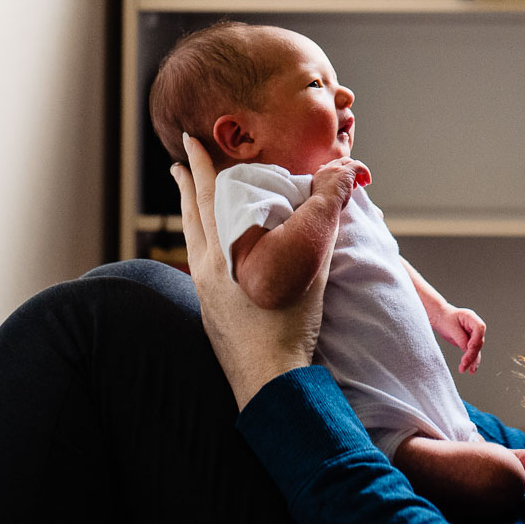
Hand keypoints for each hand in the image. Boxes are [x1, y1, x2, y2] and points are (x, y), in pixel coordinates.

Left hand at [174, 134, 326, 408]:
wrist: (271, 383)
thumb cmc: (288, 323)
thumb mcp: (311, 262)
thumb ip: (327, 211)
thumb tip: (345, 171)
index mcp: (223, 251)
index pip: (206, 196)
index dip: (199, 166)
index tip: (188, 140)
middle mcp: (206, 268)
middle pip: (192, 215)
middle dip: (188, 185)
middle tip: (180, 161)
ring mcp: (205, 293)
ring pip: (193, 242)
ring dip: (191, 213)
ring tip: (187, 197)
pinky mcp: (212, 314)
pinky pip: (200, 264)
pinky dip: (201, 243)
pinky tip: (210, 250)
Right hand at [310, 156, 370, 207]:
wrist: (323, 208)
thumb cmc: (324, 208)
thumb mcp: (324, 197)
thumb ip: (330, 191)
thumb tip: (340, 194)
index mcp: (320, 175)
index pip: (332, 167)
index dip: (342, 172)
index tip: (347, 185)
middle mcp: (327, 169)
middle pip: (342, 162)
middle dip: (350, 171)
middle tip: (356, 185)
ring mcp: (336, 169)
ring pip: (350, 163)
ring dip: (358, 173)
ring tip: (363, 184)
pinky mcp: (346, 171)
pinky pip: (359, 166)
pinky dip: (365, 172)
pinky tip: (368, 182)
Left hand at [434, 306, 486, 373]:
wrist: (440, 318)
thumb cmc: (444, 318)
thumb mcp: (450, 327)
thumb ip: (460, 338)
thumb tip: (466, 349)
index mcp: (471, 317)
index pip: (480, 327)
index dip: (476, 338)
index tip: (469, 347)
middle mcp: (474, 327)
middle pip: (478, 341)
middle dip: (471, 353)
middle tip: (464, 362)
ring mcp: (473, 335)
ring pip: (476, 350)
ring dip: (471, 360)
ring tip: (464, 369)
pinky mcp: (469, 343)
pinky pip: (472, 353)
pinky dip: (471, 361)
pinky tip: (470, 369)